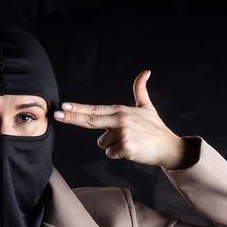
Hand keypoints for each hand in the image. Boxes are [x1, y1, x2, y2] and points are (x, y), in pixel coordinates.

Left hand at [53, 70, 196, 169]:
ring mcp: (123, 133)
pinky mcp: (126, 148)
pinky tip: (132, 150)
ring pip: (103, 143)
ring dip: (113, 145)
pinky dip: (119, 154)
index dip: (77, 108)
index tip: (63, 107)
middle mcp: (120, 119)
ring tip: (130, 141)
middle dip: (72, 118)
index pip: (94, 110)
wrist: (169, 147)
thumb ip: (140, 91)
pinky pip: (111, 154)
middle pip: (90, 120)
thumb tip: (145, 71)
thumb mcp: (147, 108)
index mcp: (121, 111)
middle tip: (56, 116)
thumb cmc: (155, 129)